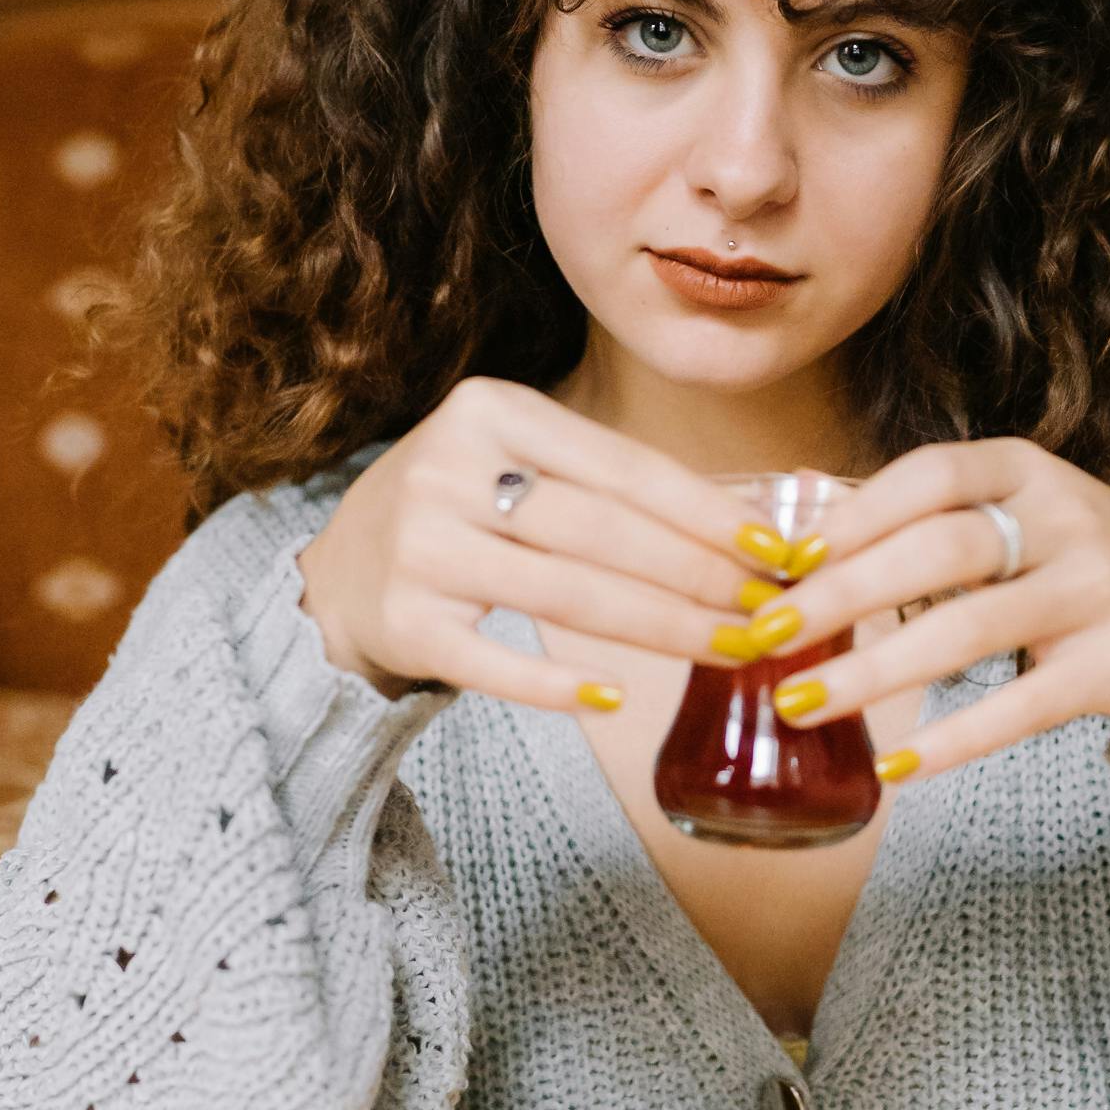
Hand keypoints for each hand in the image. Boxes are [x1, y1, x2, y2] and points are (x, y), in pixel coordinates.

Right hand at [295, 377, 791, 709]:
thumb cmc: (461, 512)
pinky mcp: (402, 621)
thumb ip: (606, 482)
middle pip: (603, 532)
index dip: (706, 512)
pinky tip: (615, 698)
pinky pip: (495, 662)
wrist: (335, 574)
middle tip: (768, 612)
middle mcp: (447, 470)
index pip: (622, 466)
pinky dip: (556, 685)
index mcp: (489, 410)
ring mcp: (419, 548)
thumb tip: (742, 529)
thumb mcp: (514, 460)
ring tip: (730, 651)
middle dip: (700, 576)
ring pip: (567, 595)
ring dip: (662, 628)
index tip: (774, 549)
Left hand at [748, 437, 1109, 781]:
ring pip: (968, 631)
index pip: (932, 475)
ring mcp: (1098, 591)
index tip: (783, 560)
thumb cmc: (1078, 569)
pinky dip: (953, 739)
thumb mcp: (1022, 518)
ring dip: (875, 672)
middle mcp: (1068, 520)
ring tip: (800, 705)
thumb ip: (933, 522)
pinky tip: (894, 764)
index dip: (854, 514)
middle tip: (765, 636)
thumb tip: (801, 536)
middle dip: (841, 594)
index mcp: (1030, 471)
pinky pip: (1020, 707)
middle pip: (939, 551)